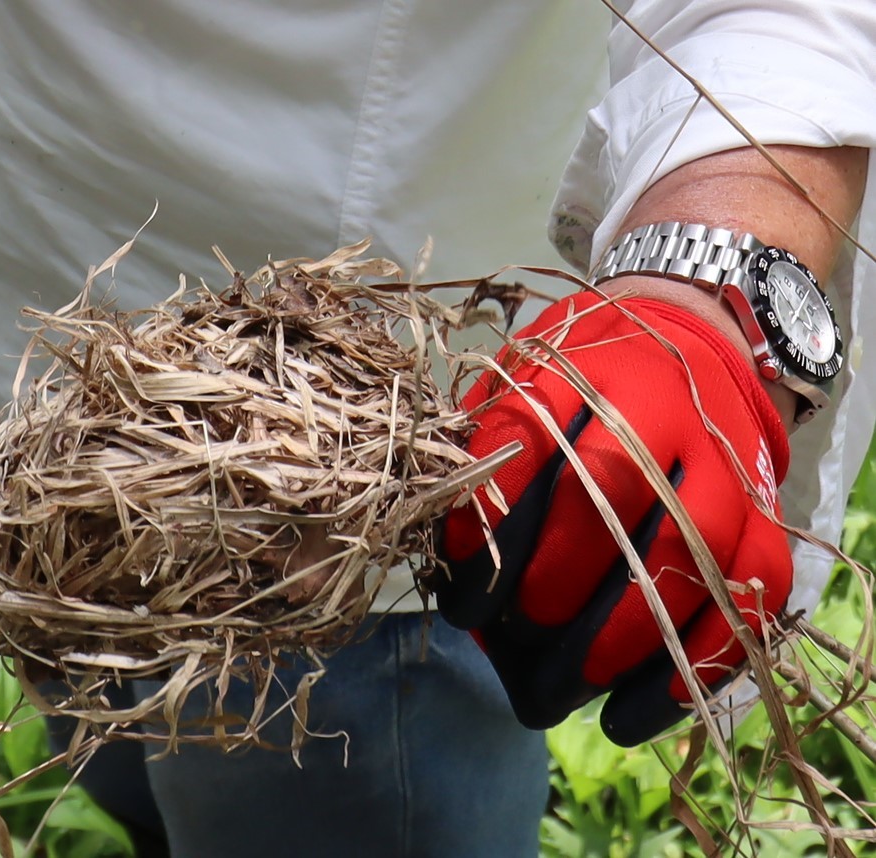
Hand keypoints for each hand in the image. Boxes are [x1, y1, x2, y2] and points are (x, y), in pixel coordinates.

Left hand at [429, 292, 792, 744]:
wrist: (687, 335)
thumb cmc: (576, 381)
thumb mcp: (516, 386)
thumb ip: (481, 457)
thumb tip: (448, 571)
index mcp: (583, 367)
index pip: (534, 439)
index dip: (495, 514)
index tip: (464, 577)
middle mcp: (663, 405)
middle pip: (613, 495)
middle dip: (557, 578)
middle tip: (519, 630)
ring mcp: (726, 460)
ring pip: (693, 549)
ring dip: (628, 632)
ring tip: (573, 686)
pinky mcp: (768, 509)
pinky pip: (755, 591)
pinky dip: (700, 661)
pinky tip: (636, 711)